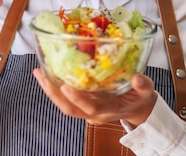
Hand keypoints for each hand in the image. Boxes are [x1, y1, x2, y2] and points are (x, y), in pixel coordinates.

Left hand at [33, 69, 156, 126]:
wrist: (137, 109)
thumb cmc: (139, 97)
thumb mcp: (146, 91)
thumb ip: (143, 85)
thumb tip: (137, 77)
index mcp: (109, 110)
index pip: (91, 108)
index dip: (77, 99)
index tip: (65, 86)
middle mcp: (94, 113)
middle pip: (70, 109)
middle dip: (53, 94)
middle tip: (41, 75)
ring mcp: (87, 110)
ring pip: (64, 105)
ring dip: (50, 89)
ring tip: (39, 72)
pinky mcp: (83, 104)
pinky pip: (65, 99)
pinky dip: (55, 87)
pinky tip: (47, 73)